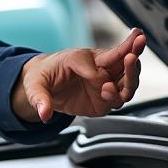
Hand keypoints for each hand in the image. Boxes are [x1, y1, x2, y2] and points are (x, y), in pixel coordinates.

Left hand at [12, 27, 145, 123]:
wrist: (43, 87)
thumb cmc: (42, 76)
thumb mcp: (34, 85)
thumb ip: (40, 99)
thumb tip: (44, 113)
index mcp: (80, 58)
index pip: (97, 61)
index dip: (99, 75)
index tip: (99, 85)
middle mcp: (96, 67)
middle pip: (122, 61)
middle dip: (131, 56)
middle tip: (132, 54)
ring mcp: (103, 83)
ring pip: (126, 79)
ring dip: (131, 77)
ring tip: (127, 74)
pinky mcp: (104, 99)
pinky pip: (119, 97)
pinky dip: (119, 97)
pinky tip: (111, 93)